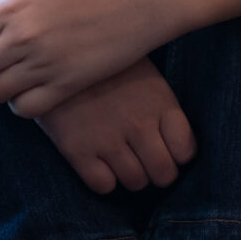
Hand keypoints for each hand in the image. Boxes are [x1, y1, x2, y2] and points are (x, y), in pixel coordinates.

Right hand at [35, 56, 195, 193]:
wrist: (54, 54)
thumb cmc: (105, 63)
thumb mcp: (143, 72)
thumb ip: (160, 104)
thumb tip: (173, 136)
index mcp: (160, 102)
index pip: (186, 150)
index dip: (179, 155)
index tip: (169, 150)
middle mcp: (139, 124)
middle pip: (164, 174)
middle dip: (159, 173)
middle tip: (147, 163)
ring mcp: (108, 139)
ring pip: (135, 182)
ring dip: (132, 177)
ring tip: (123, 161)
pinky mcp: (78, 150)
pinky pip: (103, 185)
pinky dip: (104, 181)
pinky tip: (100, 164)